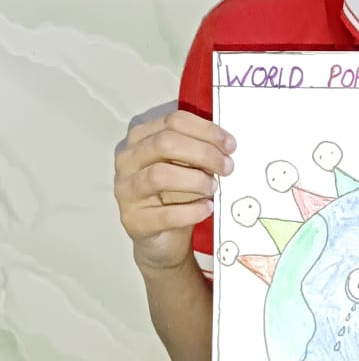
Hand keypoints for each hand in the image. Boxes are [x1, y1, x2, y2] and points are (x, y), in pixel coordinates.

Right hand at [114, 109, 234, 271]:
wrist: (162, 239)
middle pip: (165, 143)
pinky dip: (191, 211)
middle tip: (228, 167)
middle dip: (203, 153)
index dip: (206, 130)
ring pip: (160, 175)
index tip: (231, 145)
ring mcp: (126, 190)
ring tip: (214, 188)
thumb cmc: (177, 196)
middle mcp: (128, 160)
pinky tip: (207, 209)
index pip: (173, 121)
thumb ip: (200, 151)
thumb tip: (228, 145)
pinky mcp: (133, 220)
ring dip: (195, 180)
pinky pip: (164, 214)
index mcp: (141, 138)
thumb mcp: (188, 166)